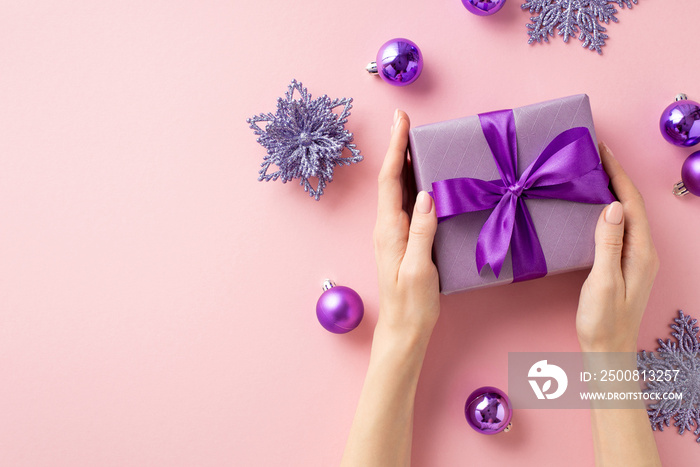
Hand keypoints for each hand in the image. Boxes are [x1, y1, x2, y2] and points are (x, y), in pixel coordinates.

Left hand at [373, 110, 439, 344]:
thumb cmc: (411, 306)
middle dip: (397, 147)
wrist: (403, 332)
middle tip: (406, 119)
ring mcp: (393, 235)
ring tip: (414, 139)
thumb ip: (422, 231)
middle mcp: (387, 228)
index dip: (395, 148)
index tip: (400, 121)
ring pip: (397, 190)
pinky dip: (412, 184)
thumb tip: (425, 194)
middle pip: (391, 179)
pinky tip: (423, 179)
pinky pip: (405, 205)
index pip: (390, 180)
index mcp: (389, 230)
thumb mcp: (419, 269)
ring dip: (404, 163)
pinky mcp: (402, 242)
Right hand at [576, 142, 659, 352]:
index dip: (617, 174)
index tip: (602, 150)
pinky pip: (618, 227)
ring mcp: (635, 258)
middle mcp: (643, 251)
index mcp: (640, 252)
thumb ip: (608, 243)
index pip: (630, 203)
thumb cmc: (603, 321)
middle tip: (595, 153)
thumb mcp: (604, 282)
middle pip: (631, 204)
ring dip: (611, 190)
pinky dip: (607, 209)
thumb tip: (611, 205)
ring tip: (593, 171)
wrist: (608, 351)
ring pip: (625, 214)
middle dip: (615, 175)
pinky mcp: (624, 264)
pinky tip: (593, 206)